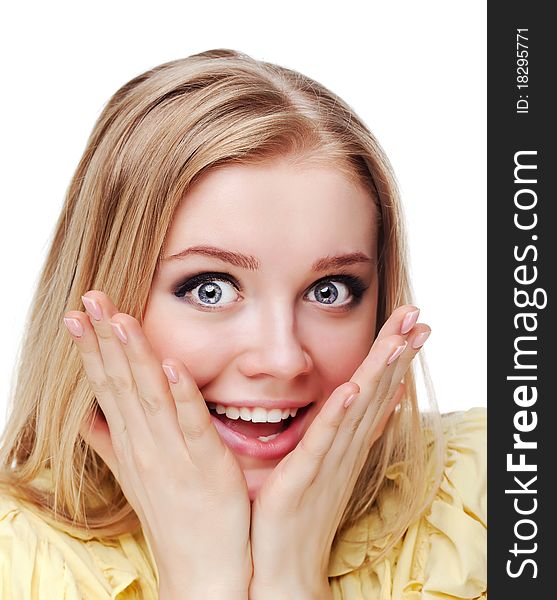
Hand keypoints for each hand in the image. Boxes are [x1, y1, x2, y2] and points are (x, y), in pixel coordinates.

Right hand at [63, 290, 251, 597]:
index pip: (106, 386)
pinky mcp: (207, 466)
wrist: (203, 568)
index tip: (78, 315)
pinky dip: (182, 396)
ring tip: (122, 320)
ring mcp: (174, 456)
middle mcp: (145, 445)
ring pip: (150, 397)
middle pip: (121, 384)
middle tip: (90, 299)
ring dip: (136, 357)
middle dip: (105, 339)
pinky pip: (193, 426)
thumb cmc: (173, 514)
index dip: (92, 349)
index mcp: (131, 443)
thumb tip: (88, 417)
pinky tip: (173, 366)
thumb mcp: (135, 476)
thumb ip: (112, 443)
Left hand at [248, 305, 429, 597]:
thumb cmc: (300, 515)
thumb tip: (376, 403)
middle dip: (396, 352)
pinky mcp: (303, 477)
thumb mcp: (327, 465)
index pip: (378, 390)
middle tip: (418, 317)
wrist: (285, 568)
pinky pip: (323, 442)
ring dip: (379, 374)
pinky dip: (338, 415)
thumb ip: (347, 432)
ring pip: (358, 410)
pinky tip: (351, 389)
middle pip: (376, 391)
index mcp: (349, 443)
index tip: (412, 324)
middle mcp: (346, 448)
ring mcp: (329, 462)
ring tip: (398, 341)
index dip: (396, 356)